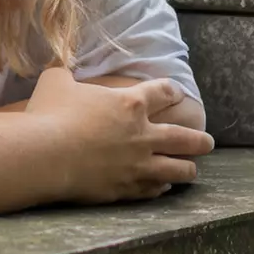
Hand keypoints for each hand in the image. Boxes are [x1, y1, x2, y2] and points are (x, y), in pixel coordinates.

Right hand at [24, 67, 213, 203]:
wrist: (45, 156)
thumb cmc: (50, 114)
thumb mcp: (55, 81)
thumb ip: (63, 71)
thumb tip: (60, 65)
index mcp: (130, 104)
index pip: (164, 93)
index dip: (173, 91)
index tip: (176, 93)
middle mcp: (142, 135)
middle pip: (185, 137)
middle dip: (200, 140)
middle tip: (208, 142)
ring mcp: (138, 165)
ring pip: (178, 169)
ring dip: (188, 168)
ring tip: (193, 168)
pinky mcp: (127, 188)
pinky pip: (153, 189)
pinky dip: (161, 187)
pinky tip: (163, 187)